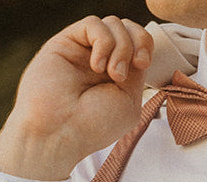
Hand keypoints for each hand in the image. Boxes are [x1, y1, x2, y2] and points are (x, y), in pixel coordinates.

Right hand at [0, 16, 152, 179]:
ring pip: (113, 23)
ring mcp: (83, 50)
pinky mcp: (66, 42)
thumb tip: (135, 47)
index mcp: (117, 75)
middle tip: (134, 66)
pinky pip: (93, 24)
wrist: (59, 132)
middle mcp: (100, 60)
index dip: (146, 45)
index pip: (139, 43)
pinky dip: (103, 42)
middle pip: (129, 28)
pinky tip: (96, 66)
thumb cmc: (94, 126)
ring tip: (113, 74)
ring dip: (122, 47)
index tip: (143, 64)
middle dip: (138, 41)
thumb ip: (137, 72)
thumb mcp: (129, 101)